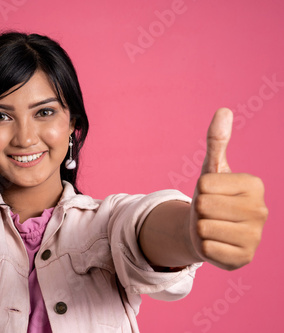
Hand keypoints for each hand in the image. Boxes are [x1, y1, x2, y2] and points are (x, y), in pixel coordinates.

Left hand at [189, 108, 267, 269]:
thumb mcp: (211, 169)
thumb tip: (224, 110)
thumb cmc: (211, 196)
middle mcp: (261, 211)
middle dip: (200, 210)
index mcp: (254, 185)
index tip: (212, 193)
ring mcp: (255, 238)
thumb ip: (216, 142)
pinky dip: (204, 247)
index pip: (205, 184)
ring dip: (201, 228)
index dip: (200, 189)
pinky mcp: (244, 259)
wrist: (206, 230)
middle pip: (205, 206)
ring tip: (213, 226)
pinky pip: (207, 249)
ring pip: (204, 228)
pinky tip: (216, 244)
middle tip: (211, 213)